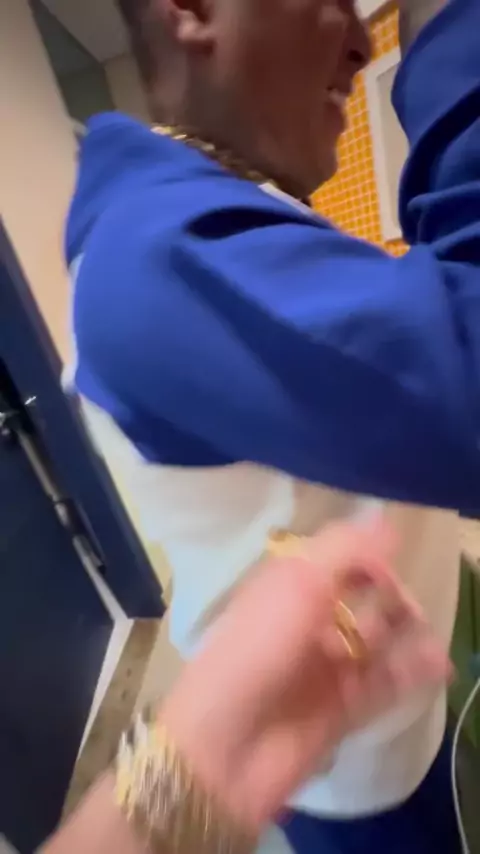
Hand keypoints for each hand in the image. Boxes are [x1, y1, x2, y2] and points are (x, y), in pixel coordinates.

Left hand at [161, 519, 450, 833]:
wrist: (226, 745)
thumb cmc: (256, 651)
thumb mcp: (296, 585)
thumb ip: (345, 550)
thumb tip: (387, 522)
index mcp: (288, 585)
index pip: (337, 558)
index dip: (368, 557)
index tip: (392, 565)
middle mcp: (308, 620)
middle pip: (362, 598)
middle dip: (391, 596)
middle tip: (411, 608)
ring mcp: (326, 665)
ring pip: (377, 640)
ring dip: (406, 633)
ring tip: (430, 635)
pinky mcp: (343, 706)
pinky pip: (384, 681)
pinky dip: (411, 671)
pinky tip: (437, 663)